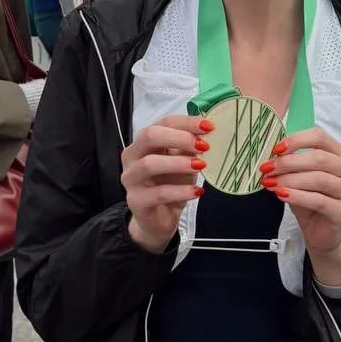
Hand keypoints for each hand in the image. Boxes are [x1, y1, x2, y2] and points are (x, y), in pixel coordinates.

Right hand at [120, 113, 209, 253]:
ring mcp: (130, 178)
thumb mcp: (183, 162)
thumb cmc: (170, 184)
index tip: (209, 126)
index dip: (186, 122)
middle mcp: (132, 156)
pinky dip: (180, 191)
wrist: (159, 219)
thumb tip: (206, 132)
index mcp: (144, 141)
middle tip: (204, 146)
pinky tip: (197, 192)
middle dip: (180, 138)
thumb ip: (189, 147)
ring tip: (201, 166)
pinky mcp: (135, 201)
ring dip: (179, 163)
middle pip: (150, 136)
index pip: (163, 122)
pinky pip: (158, 193)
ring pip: (149, 163)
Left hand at [262, 127, 340, 284]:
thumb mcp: (299, 178)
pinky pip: (318, 200)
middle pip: (319, 158)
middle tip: (267, 168)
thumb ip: (291, 165)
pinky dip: (297, 196)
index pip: (320, 137)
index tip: (275, 149)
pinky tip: (282, 195)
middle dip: (289, 162)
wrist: (323, 235)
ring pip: (319, 179)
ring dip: (290, 179)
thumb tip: (271, 157)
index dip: (297, 141)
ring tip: (270, 183)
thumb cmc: (311, 202)